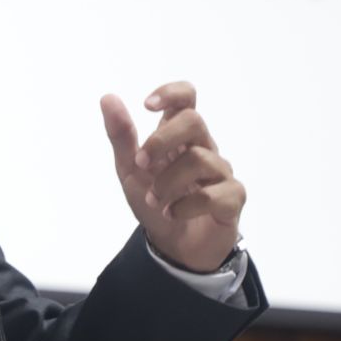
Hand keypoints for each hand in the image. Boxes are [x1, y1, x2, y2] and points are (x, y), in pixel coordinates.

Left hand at [100, 82, 245, 272]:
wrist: (172, 246)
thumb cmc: (154, 201)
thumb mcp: (130, 169)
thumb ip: (121, 136)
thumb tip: (108, 98)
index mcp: (178, 136)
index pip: (187, 99)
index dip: (172, 94)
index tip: (147, 106)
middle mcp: (203, 147)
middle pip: (194, 121)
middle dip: (161, 140)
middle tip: (141, 163)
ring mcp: (221, 172)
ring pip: (200, 160)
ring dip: (167, 183)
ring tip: (155, 200)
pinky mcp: (232, 198)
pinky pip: (213, 194)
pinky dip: (184, 206)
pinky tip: (172, 213)